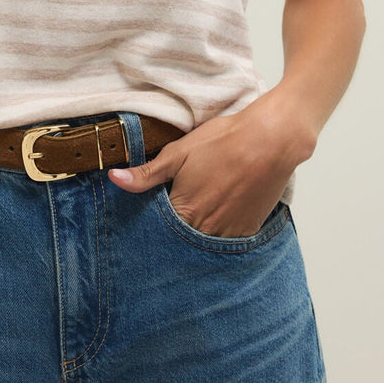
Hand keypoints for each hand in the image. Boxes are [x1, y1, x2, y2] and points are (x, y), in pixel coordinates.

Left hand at [108, 90, 316, 237]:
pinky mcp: (248, 230)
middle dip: (173, 232)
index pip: (157, 230)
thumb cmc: (223, 142)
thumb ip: (146, 174)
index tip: (150, 214)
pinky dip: (219, 231)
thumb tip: (113, 179)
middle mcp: (205, 230)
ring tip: (199, 210)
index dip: (151, 223)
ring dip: (197, 233)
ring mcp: (229, 233)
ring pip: (204, 242)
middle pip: (180, 240)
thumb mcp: (179, 153)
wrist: (270, 140)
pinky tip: (218, 212)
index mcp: (184, 212)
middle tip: (179, 208)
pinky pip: (227, 241)